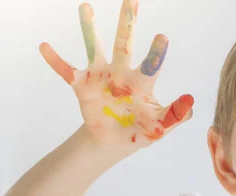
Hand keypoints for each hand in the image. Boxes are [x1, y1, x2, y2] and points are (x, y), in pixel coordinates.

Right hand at [38, 0, 193, 148]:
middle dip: (127, 23)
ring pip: (95, 48)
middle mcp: (121, 73)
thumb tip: (191, 102)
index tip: (162, 37)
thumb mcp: (160, 126)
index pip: (151, 65)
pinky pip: (66, 71)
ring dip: (89, 29)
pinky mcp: (82, 85)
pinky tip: (44, 46)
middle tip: (132, 0)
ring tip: (86, 7)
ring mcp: (101, 77)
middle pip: (124, 44)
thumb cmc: (141, 130)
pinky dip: (55, 60)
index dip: (156, 52)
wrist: (114, 141)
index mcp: (142, 83)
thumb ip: (176, 115)